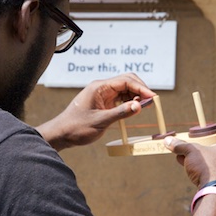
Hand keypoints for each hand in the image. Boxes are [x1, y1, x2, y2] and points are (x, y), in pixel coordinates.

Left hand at [37, 73, 155, 150]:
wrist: (62, 134)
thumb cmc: (77, 127)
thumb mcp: (100, 121)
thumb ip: (120, 113)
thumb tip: (139, 106)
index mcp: (99, 87)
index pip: (125, 81)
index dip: (141, 88)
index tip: (152, 98)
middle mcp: (102, 88)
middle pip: (127, 81)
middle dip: (140, 89)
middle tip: (151, 102)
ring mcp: (103, 94)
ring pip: (125, 89)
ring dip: (136, 96)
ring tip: (145, 107)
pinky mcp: (104, 102)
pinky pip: (121, 97)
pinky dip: (130, 102)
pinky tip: (135, 109)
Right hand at [163, 129, 215, 193]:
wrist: (214, 193)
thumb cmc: (208, 167)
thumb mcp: (192, 151)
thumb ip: (180, 145)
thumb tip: (167, 141)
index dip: (215, 131)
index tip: (204, 133)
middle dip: (204, 146)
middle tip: (193, 145)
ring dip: (201, 157)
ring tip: (184, 156)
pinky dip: (205, 167)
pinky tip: (189, 167)